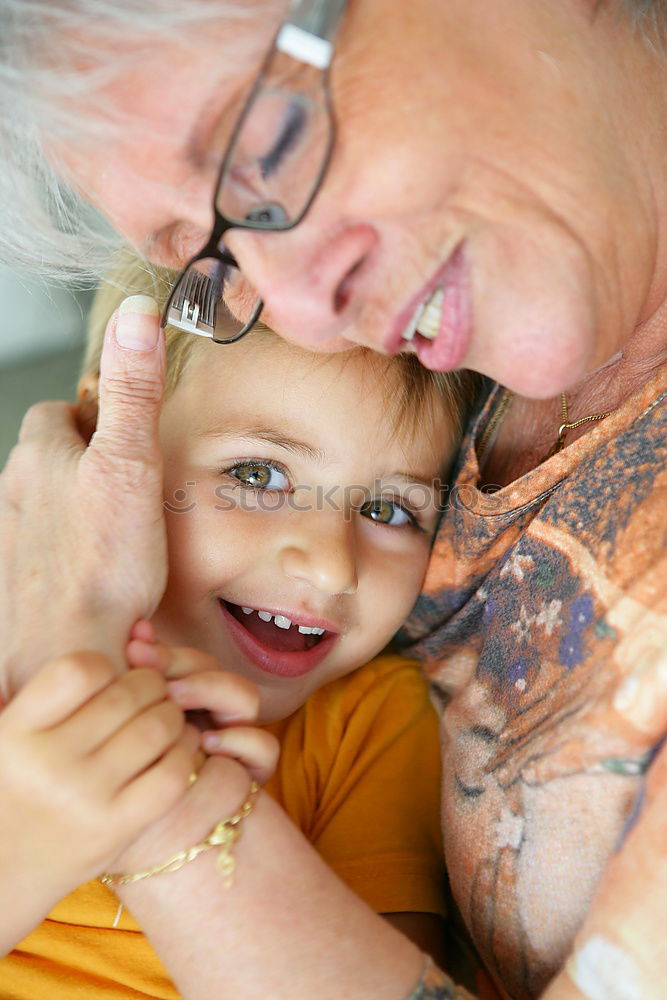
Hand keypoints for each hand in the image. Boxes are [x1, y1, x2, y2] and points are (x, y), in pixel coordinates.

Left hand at [0, 297, 166, 695]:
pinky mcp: (8, 581)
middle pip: (41, 460)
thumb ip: (134, 391)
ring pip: (33, 506)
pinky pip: (30, 551)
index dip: (86, 417)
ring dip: (62, 509)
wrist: (67, 650)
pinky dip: (53, 553)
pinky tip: (83, 573)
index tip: (115, 434)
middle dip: (74, 463)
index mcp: (41, 458)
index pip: (53, 413)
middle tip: (121, 487)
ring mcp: (6, 539)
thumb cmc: (106, 566)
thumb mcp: (132, 465)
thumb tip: (136, 314)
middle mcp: (11, 493)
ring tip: (106, 533)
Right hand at [0, 650, 193, 950]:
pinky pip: (171, 773)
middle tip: (152, 691)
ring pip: (157, 728)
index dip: (105, 665)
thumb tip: (135, 632)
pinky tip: (175, 750)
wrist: (4, 873)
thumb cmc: (17, 786)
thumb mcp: (10, 735)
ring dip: (172, 714)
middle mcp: (48, 762)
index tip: (107, 678)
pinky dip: (184, 753)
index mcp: (16, 731)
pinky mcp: (117, 828)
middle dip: (150, 685)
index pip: (78, 670)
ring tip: (166, 717)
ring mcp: (85, 797)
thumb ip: (49, 691)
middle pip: (128, 695)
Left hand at [126, 622, 278, 785]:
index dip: (165, 649)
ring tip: (174, 700)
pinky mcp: (254, 771)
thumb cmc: (131, 780)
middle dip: (183, 664)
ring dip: (210, 691)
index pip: (188, 658)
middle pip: (215, 669)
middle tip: (149, 669)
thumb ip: (135, 683)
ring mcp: (237, 738)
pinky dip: (240, 741)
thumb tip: (137, 629)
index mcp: (184, 696)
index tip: (134, 646)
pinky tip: (208, 745)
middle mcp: (215, 712)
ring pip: (244, 696)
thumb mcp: (131, 727)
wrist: (146, 846)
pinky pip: (263, 747)